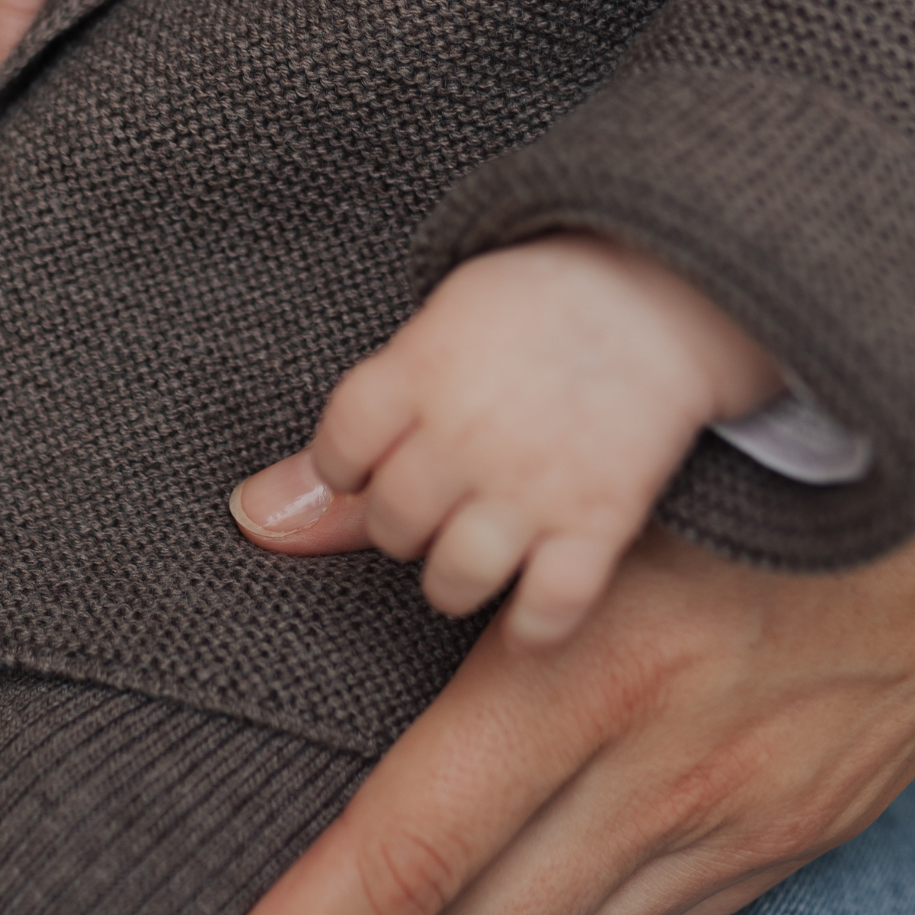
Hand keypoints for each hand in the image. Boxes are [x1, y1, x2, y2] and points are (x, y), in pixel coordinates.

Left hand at [132, 64, 914, 914]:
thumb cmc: (755, 452)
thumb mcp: (586, 483)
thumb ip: (423, 533)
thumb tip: (266, 522)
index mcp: (580, 674)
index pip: (380, 871)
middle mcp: (660, 781)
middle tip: (322, 904)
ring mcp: (737, 836)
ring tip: (450, 856)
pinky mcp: (790, 855)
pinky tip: (564, 833)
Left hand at [233, 234, 781, 645]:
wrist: (666, 288)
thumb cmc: (535, 308)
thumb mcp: (433, 336)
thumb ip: (351, 435)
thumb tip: (247, 518)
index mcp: (418, 374)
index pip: (339, 454)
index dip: (350, 470)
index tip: (380, 460)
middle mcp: (466, 435)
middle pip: (392, 524)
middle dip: (405, 525)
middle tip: (442, 502)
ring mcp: (533, 482)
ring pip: (453, 578)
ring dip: (454, 579)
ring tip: (475, 554)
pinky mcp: (600, 519)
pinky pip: (549, 606)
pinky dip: (535, 626)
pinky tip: (531, 616)